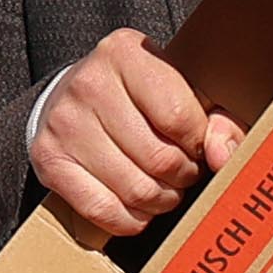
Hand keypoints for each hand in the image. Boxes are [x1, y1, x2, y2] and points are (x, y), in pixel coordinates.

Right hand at [27, 28, 243, 247]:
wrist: (72, 98)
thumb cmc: (140, 96)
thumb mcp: (181, 89)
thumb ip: (218, 119)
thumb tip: (223, 156)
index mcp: (125, 53)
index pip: (180, 117)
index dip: (199, 145)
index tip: (197, 146)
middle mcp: (89, 84)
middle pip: (159, 159)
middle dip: (182, 177)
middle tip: (182, 171)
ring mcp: (64, 124)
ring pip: (135, 190)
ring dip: (161, 200)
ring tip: (163, 187)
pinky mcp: (48, 159)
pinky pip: (102, 209)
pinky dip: (130, 219)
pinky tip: (138, 206)